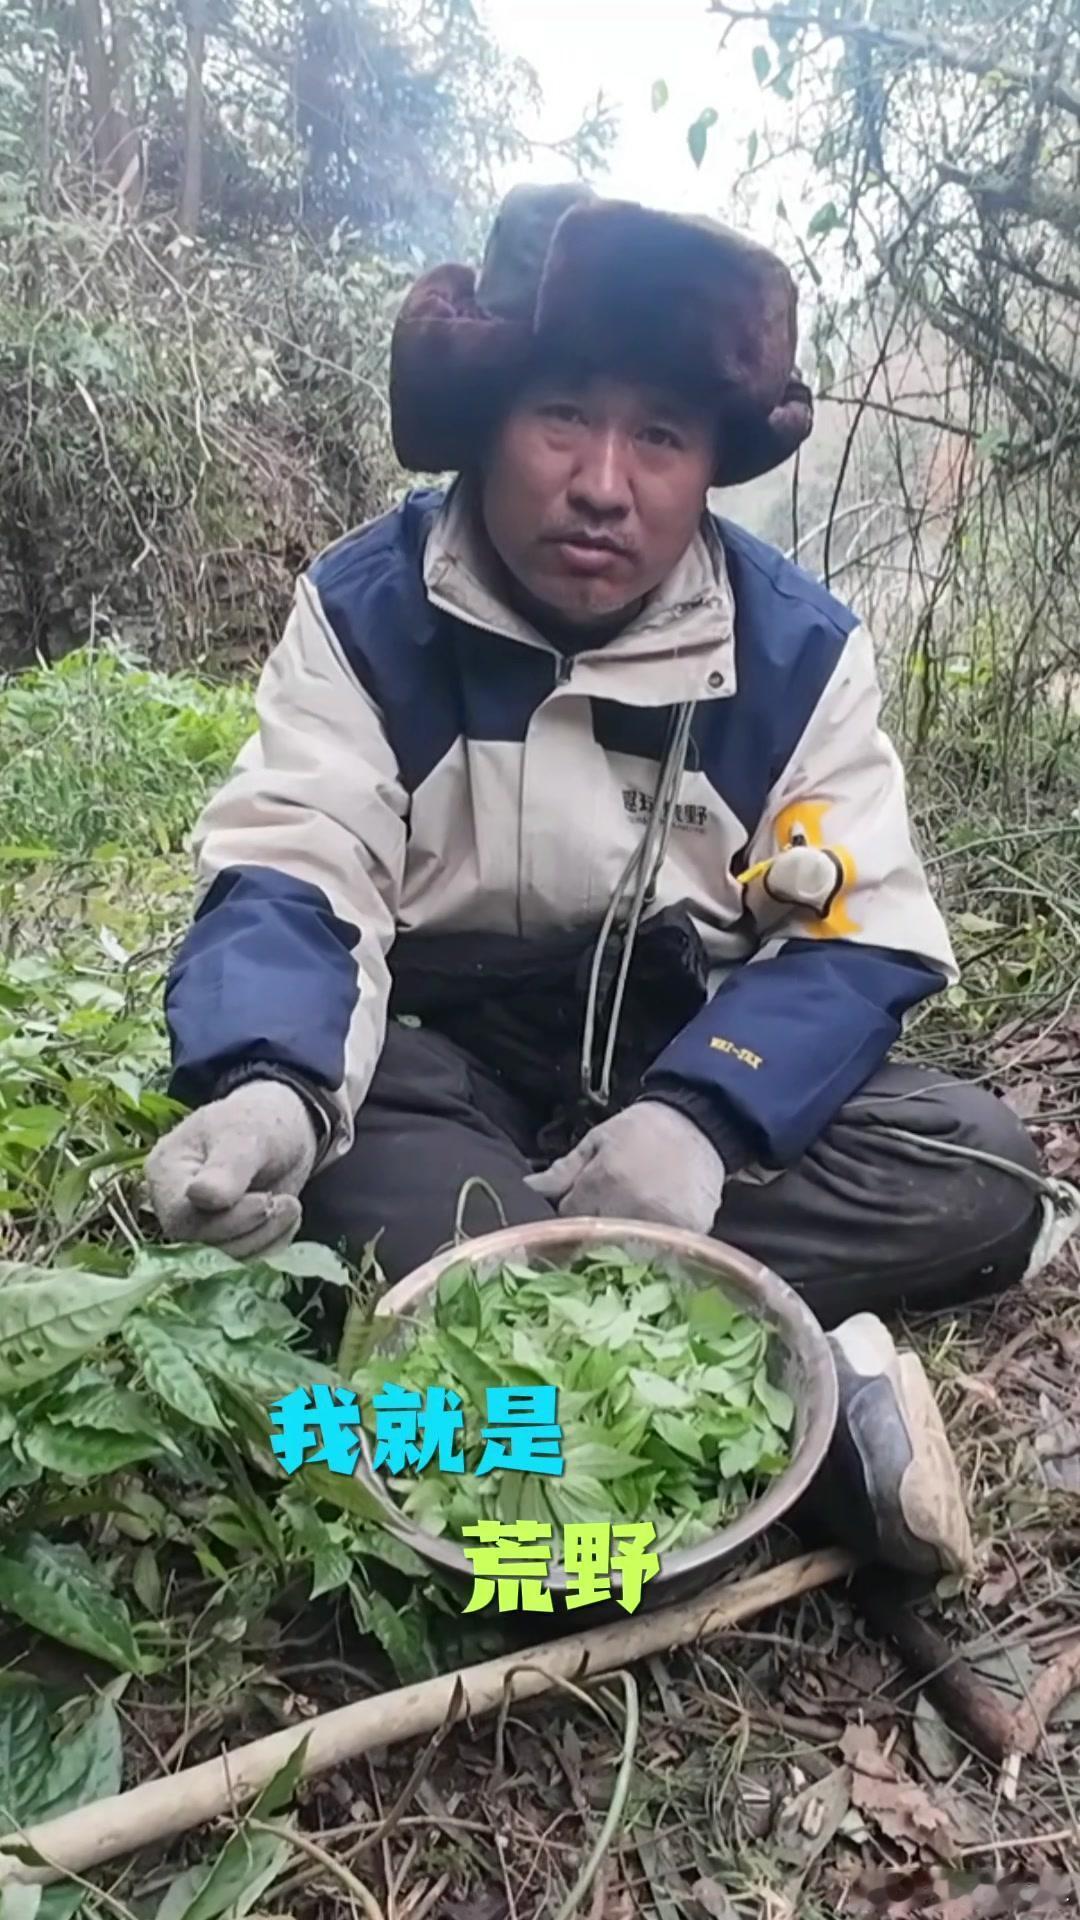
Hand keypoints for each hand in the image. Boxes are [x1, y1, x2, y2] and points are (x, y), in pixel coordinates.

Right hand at [145, 1082, 317, 1258]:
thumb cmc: (259, 1120)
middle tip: (288, 1204)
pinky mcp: (224, 1240)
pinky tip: (287, 1219)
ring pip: (222, 1259)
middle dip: (250, 1230)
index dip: (225, 1220)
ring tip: (291, 1206)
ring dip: (265, 1239)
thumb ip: (226, 1167)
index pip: (181, 1216)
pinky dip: (271, 1246)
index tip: (266, 1200)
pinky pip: (243, 1260)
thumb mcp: (246, 1134)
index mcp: (166, 1171)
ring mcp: (198, 1225)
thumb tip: (201, 1197)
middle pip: (199, 1244)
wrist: (284, 1128)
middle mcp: (173, 1204)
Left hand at [526, 1101, 724, 1233]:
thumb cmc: (642, 1129)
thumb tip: (528, 1188)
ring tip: (626, 1231)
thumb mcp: (598, 1140)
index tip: (574, 1214)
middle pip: (596, 1240)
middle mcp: (631, 1206)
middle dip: (591, 1236)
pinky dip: (656, 1248)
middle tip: (599, 1226)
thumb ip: (564, 1170)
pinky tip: (653, 1234)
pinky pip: (663, 1252)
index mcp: (603, 1182)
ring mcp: (663, 1222)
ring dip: (622, 1246)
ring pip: (628, 1252)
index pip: (568, 1219)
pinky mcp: (690, 1232)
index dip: (567, 1219)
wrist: (699, 1121)